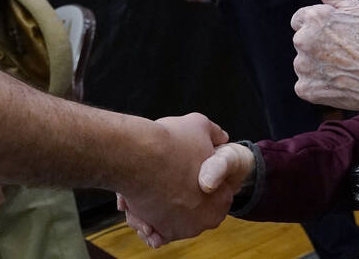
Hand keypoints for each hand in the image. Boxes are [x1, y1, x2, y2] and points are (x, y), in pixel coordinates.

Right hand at [121, 141, 254, 247]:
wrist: (138, 155)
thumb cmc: (170, 140)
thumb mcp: (200, 125)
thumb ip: (213, 133)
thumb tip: (221, 136)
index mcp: (221, 197)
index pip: (213, 191)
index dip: (196, 176)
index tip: (181, 166)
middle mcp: (206, 219)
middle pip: (190, 207)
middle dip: (178, 194)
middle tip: (164, 176)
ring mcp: (183, 229)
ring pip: (169, 219)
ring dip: (159, 208)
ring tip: (147, 188)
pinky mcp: (162, 233)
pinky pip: (155, 229)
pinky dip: (147, 220)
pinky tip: (137, 204)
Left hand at [292, 0, 358, 111]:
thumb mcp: (356, 8)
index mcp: (314, 17)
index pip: (302, 19)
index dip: (323, 27)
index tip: (341, 35)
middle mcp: (303, 40)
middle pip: (303, 41)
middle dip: (320, 45)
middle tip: (348, 52)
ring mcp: (303, 66)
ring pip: (305, 63)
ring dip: (320, 65)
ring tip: (347, 68)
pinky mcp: (306, 89)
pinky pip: (306, 85)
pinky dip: (320, 86)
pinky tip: (340, 83)